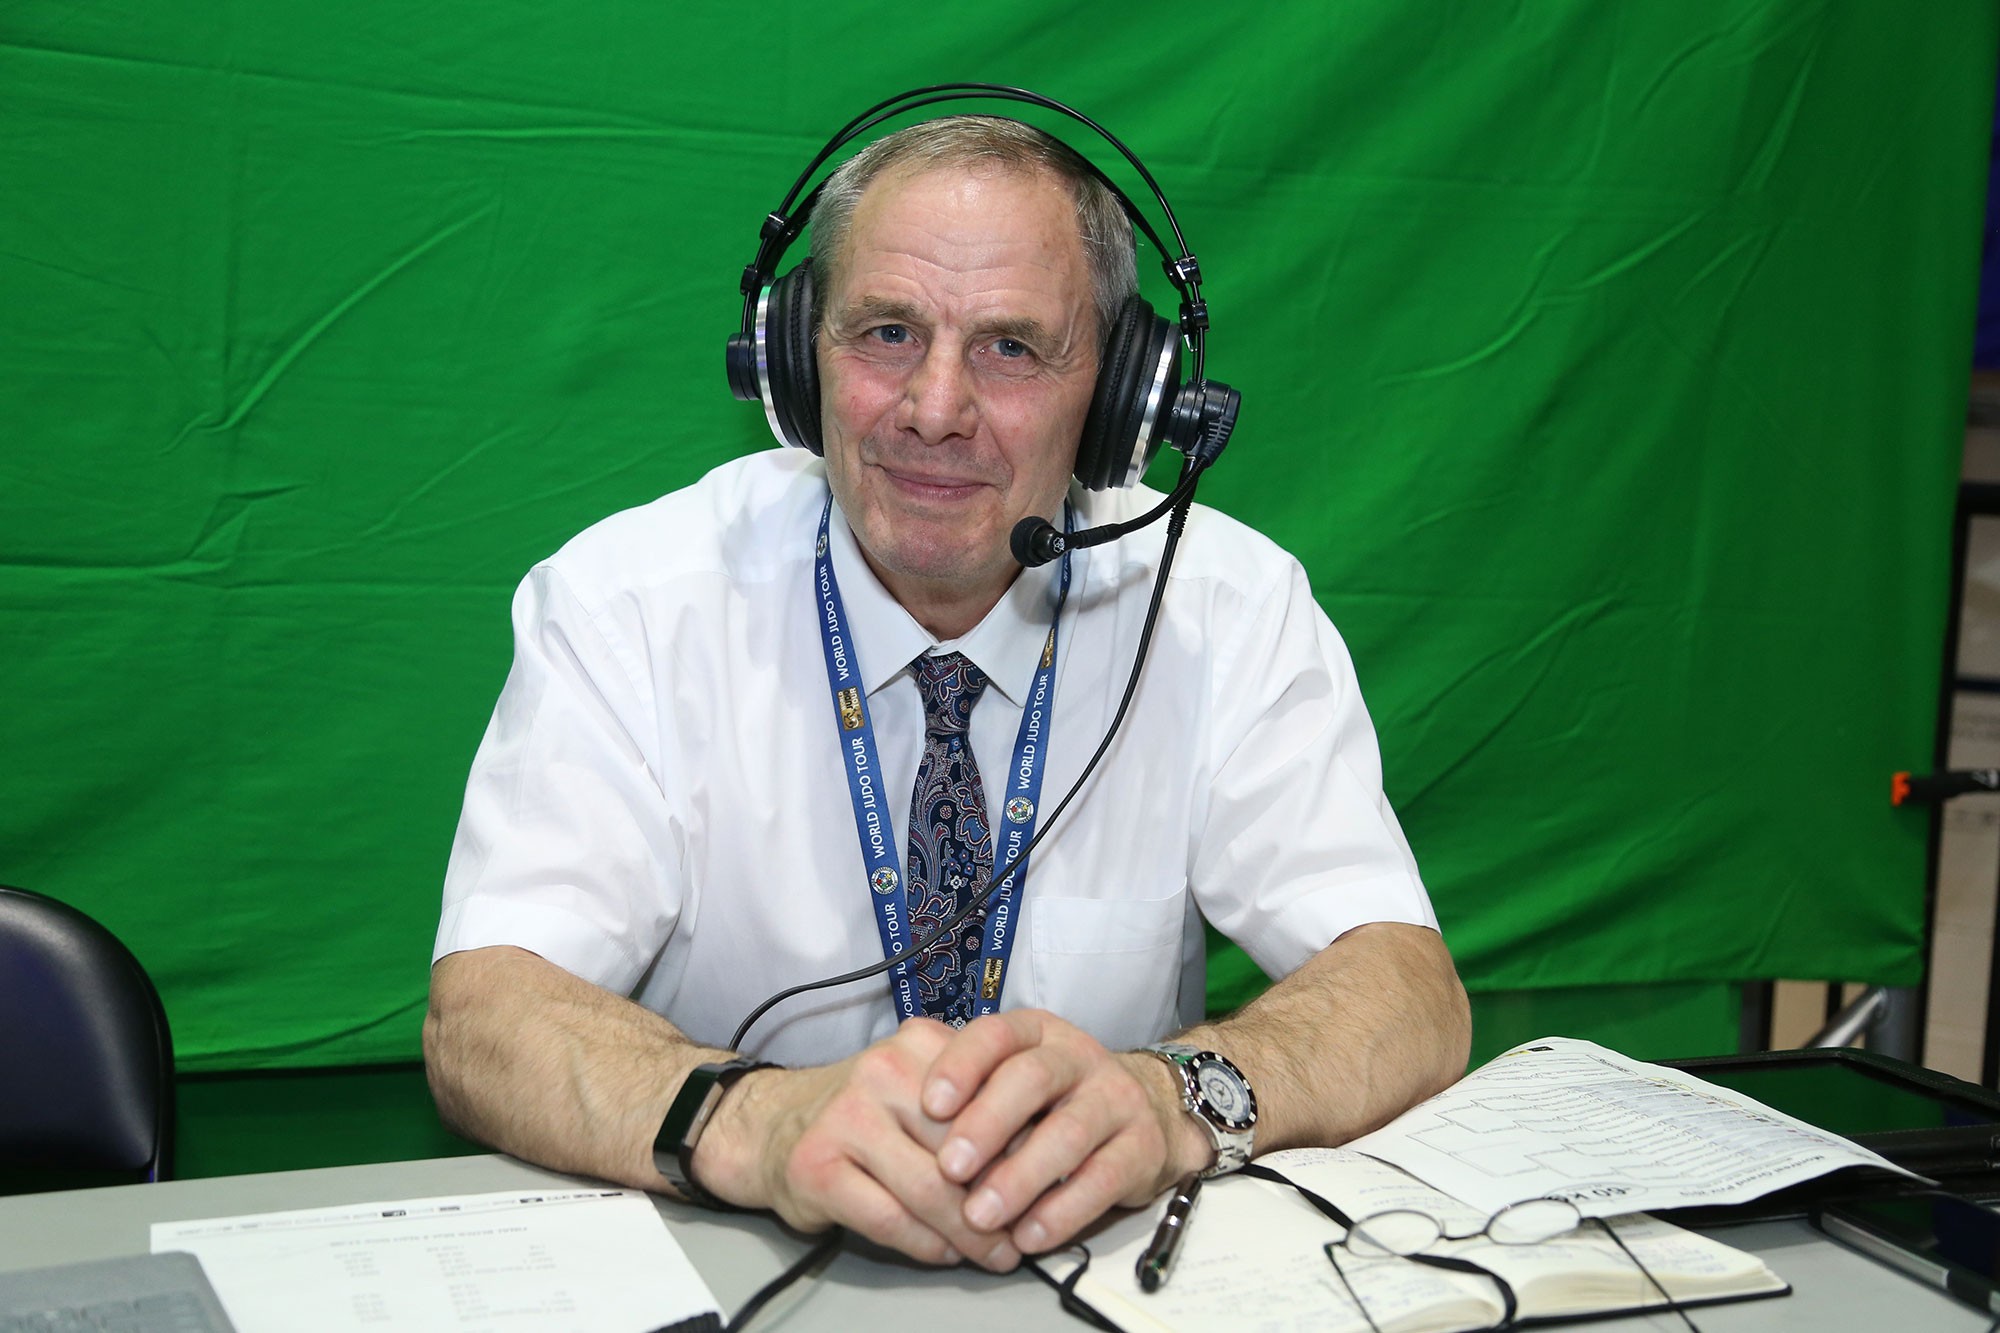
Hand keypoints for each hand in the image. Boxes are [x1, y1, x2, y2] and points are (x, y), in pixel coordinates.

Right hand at [697, 1019, 1024, 1271]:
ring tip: (994, 1254)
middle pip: (966, 1149)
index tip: (1049, 1188)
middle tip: (1024, 1234)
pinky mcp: (817, 1167)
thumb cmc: (867, 1115)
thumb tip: (1046, 1158)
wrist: (772, 1124)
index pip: (995, 1098)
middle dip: (1002, 1202)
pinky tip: (944, 1253)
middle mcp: (884, 1071)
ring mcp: (847, 1117)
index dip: (1028, 1151)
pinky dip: (925, 1245)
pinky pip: (890, 1219)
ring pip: (931, 1190)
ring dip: (969, 1234)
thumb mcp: (923, 1087)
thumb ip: (976, 1106)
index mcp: (922, 1044)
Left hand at [920, 1010, 1212, 1254]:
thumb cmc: (1054, 1102)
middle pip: (1031, 1078)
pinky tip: (1028, 1237)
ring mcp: (1116, 1098)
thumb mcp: (1012, 1080)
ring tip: (980, 1217)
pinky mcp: (1143, 1146)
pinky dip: (1062, 1212)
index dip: (962, 1065)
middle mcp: (1077, 1056)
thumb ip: (969, 1095)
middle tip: (949, 1168)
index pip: (996, 1034)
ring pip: (1069, 1132)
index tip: (928, 1105)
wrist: (1149, 1113)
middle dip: (987, 1123)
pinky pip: (1104, 1179)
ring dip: (1020, 1177)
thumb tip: (906, 1132)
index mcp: (1036, 1033)